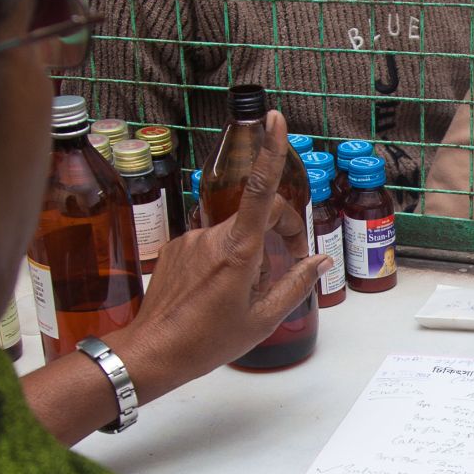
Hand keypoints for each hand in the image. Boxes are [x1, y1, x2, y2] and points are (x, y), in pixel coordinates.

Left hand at [111, 112, 320, 398]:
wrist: (154, 352)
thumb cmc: (207, 342)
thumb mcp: (263, 320)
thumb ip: (296, 285)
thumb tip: (319, 261)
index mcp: (238, 252)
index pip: (259, 190)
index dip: (270, 151)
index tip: (274, 120)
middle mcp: (213, 237)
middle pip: (256, 215)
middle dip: (279, 232)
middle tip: (290, 265)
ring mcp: (191, 241)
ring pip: (234, 234)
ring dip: (250, 253)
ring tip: (245, 295)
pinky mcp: (176, 249)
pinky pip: (211, 245)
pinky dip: (225, 260)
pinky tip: (218, 293)